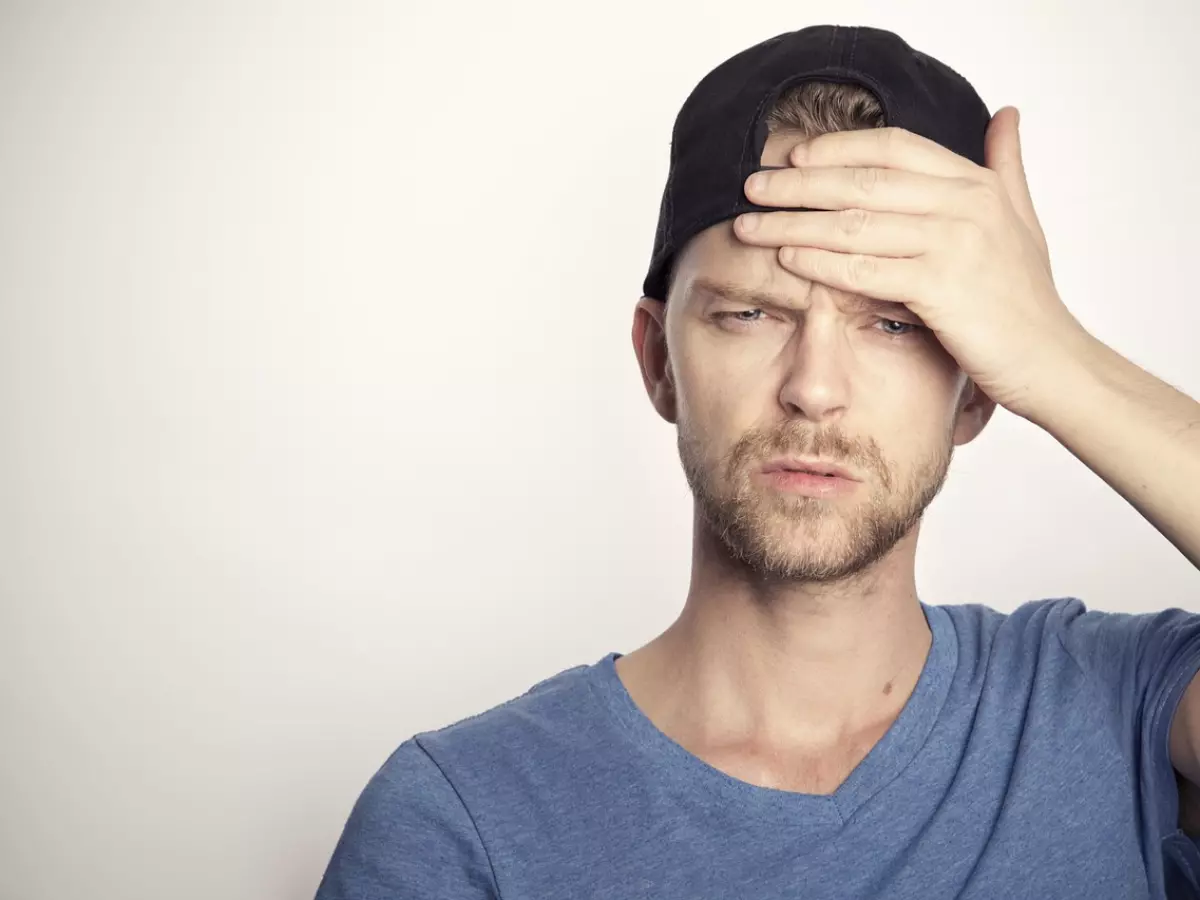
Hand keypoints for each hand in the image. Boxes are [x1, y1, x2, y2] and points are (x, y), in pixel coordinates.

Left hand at [732, 107, 1092, 418]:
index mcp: (976, 183)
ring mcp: (955, 244)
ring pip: (853, 224)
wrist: (1052, 361)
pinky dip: (820, 263)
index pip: (893, 147)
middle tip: (750, 187)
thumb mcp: (1021, 220)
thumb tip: (1006, 113)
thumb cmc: (1026, 298)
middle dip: (797, 184)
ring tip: (749, 226)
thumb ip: (1006, 167)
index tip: (791, 156)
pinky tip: (786, 260)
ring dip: (792, 223)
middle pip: (861, 181)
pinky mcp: (942, 289)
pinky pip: (865, 269)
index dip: (836, 148)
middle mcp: (966, 204)